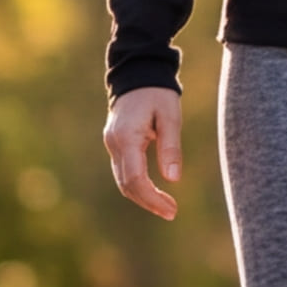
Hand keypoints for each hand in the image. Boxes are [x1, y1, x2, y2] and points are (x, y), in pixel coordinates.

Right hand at [102, 86, 184, 218]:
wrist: (137, 74)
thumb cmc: (157, 93)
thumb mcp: (170, 117)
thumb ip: (171, 147)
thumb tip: (173, 179)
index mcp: (127, 138)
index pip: (136, 179)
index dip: (153, 198)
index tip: (172, 209)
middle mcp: (114, 144)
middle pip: (127, 185)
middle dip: (148, 202)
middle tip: (172, 212)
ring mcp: (112, 144)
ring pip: (123, 181)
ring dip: (142, 197)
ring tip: (166, 206)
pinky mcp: (116, 144)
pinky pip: (123, 171)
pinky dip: (137, 185)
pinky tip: (154, 191)